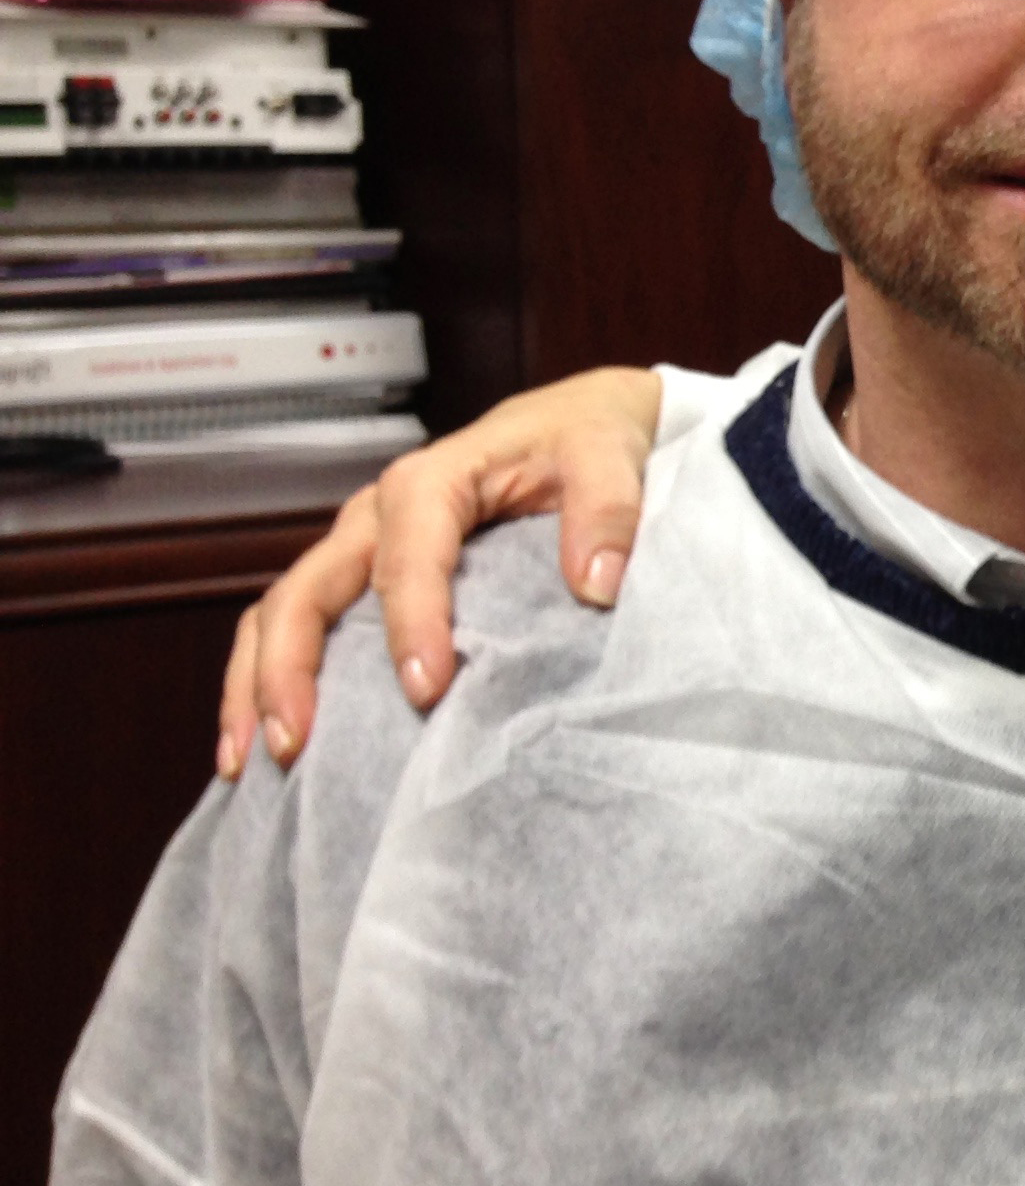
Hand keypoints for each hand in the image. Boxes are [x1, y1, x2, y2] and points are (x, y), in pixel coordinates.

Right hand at [218, 367, 665, 774]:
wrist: (580, 423)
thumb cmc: (589, 439)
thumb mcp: (610, 456)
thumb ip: (608, 511)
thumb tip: (596, 583)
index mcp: (432, 482)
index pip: (408, 559)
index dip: (411, 625)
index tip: (425, 692)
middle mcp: (377, 516)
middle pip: (307, 590)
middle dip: (288, 669)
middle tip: (294, 745)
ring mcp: (360, 547)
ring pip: (283, 612)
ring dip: (259, 684)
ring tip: (254, 762)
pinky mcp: (362, 575)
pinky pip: (299, 624)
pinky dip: (270, 678)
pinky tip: (267, 741)